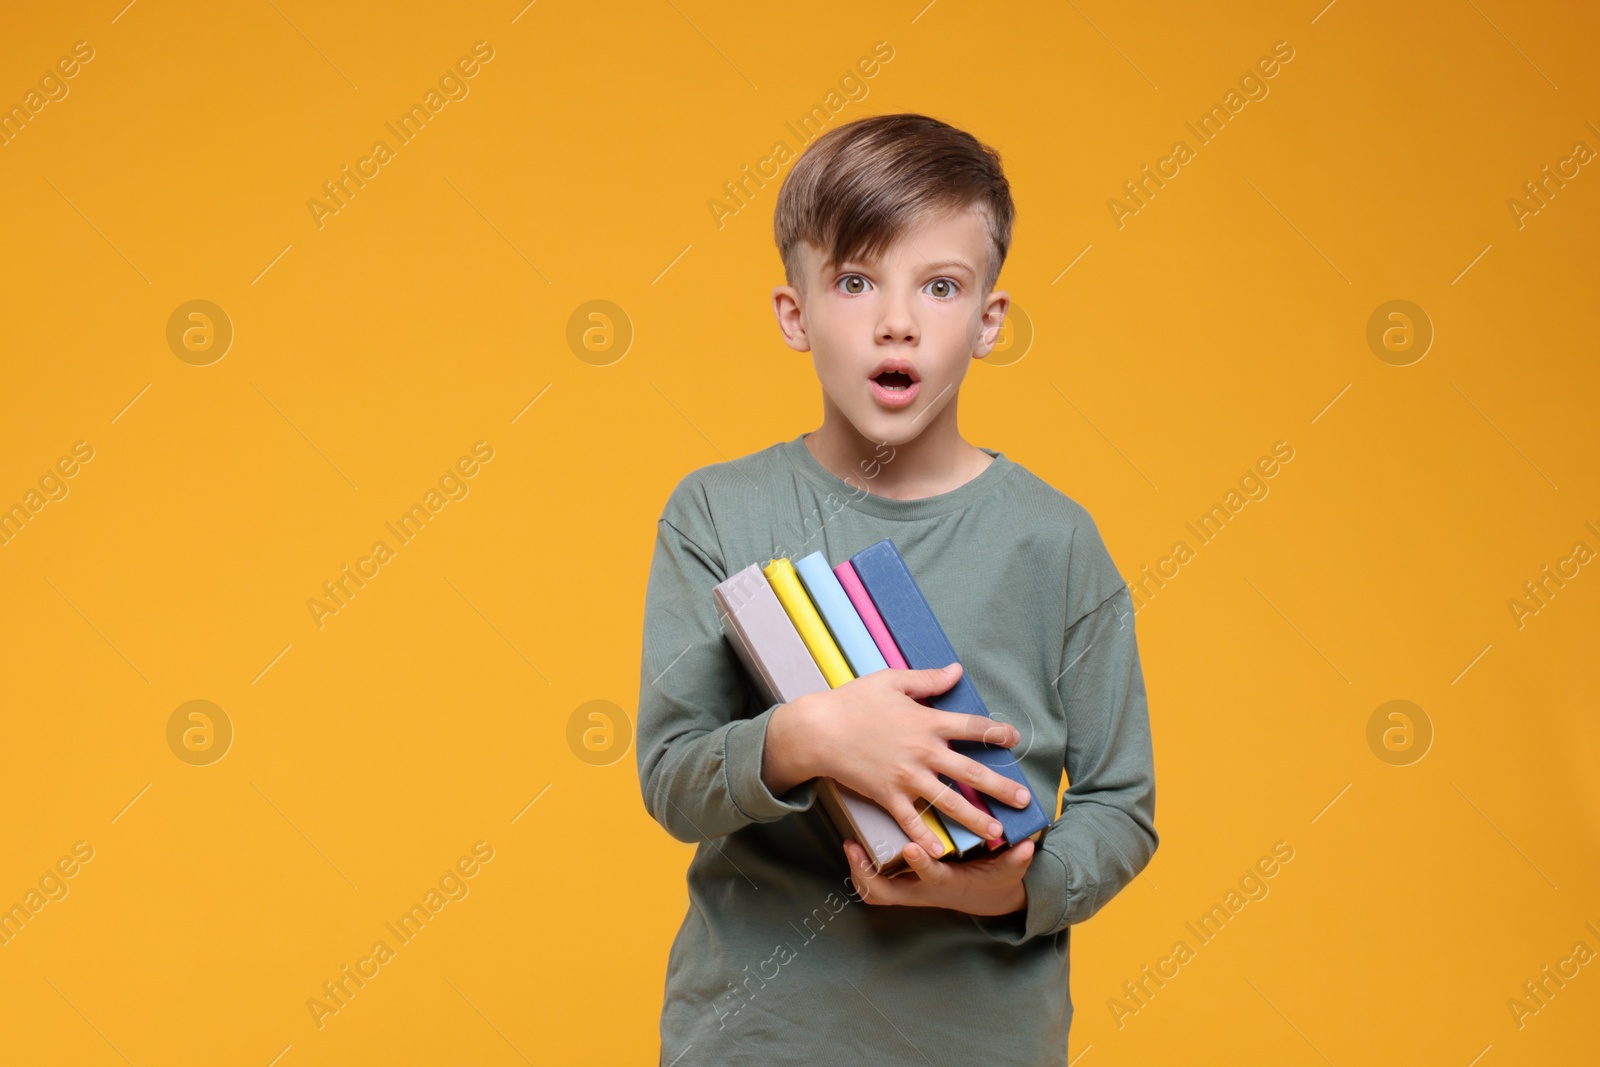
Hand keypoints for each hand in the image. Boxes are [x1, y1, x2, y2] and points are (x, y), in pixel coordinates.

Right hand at [767, 662, 1031, 855]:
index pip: (972, 727)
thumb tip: (957, 671)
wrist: (818, 729)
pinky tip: (942, 852)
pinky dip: (926, 839)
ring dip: (975, 819)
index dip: (996, 732)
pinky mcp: (887, 796)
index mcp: (927, 721)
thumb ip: (927, 679)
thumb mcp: (891, 681)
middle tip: (1024, 800)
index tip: (1014, 739)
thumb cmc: (852, 701)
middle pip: (970, 772)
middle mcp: (923, 752)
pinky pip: (911, 821)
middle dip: (1000, 787)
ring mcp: (906, 777)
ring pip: (949, 802)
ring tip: (997, 833)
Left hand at [844, 838, 1033, 916]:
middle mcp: (924, 890)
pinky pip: (877, 885)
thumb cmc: (995, 880)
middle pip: (885, 893)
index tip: (910, 846)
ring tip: (849, 844)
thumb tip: (1029, 843)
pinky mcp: (906, 885)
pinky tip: (857, 845)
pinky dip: (864, 871)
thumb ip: (1017, 858)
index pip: (930, 876)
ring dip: (859, 872)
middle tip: (853, 845)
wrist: (989, 899)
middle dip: (866, 872)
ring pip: (875, 893)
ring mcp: (912, 890)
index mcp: (947, 883)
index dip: (920, 863)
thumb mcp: (1010, 870)